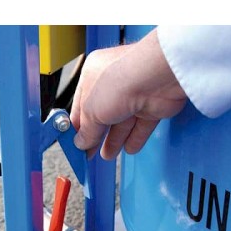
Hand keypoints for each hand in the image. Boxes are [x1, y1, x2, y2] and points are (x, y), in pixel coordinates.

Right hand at [70, 29, 186, 159]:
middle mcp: (113, 83)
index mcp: (92, 75)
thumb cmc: (120, 81)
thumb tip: (81, 143)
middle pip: (102, 116)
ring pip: (122, 123)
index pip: (81, 105)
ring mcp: (133, 94)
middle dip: (96, 136)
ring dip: (114, 140)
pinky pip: (141, 126)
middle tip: (90, 153)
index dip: (78, 127)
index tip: (75, 144)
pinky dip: (135, 138)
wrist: (156, 79)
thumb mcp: (90, 111)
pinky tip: (129, 149)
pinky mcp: (152, 106)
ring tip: (107, 155)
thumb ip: (86, 131)